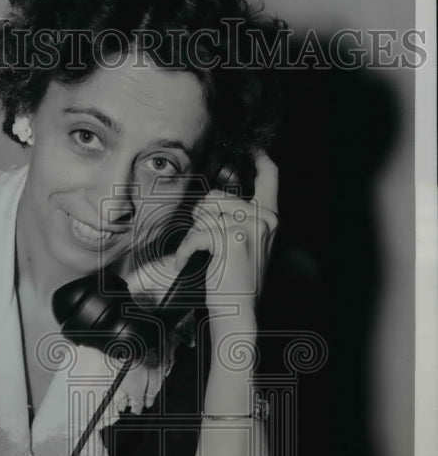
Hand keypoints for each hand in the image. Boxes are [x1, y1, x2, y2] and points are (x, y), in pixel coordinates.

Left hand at [175, 151, 278, 317]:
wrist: (239, 308)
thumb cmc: (238, 279)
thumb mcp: (247, 243)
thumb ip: (239, 218)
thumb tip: (213, 200)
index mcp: (269, 217)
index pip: (270, 177)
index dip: (260, 158)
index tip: (251, 147)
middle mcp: (263, 218)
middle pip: (217, 196)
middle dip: (201, 216)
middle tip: (203, 241)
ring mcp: (249, 226)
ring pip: (204, 214)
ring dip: (194, 234)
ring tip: (200, 254)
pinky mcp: (231, 238)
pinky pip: (196, 233)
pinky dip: (186, 250)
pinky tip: (186, 262)